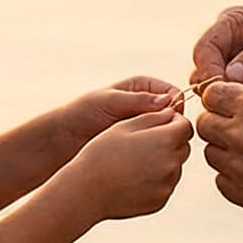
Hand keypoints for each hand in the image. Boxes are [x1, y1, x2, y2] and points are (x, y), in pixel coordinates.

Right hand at [64, 108, 192, 221]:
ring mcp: (167, 184)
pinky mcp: (161, 200)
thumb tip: (172, 113)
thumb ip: (152, 117)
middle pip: (183, 147)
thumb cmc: (101, 155)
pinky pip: (166, 184)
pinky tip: (135, 178)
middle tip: (144, 144)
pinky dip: (157, 180)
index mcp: (164, 140)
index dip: (173, 122)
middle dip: (170, 142)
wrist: (87, 191)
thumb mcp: (123, 126)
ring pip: (176, 167)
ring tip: (136, 163)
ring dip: (164, 161)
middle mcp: (171, 163)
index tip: (158, 125)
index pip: (185, 126)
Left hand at [66, 75, 180, 142]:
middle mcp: (147, 104)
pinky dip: (156, 149)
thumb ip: (137, 100)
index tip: (172, 119)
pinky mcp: (141, 142)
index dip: (176, 105)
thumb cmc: (83, 113)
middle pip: (174, 113)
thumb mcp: (109, 101)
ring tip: (153, 146)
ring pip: (167, 131)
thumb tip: (167, 101)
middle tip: (163, 136)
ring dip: (164, 138)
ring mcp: (145, 124)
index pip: (172, 93)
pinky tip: (149, 155)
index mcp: (143, 86)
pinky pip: (157, 145)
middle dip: (172, 124)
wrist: (65, 137)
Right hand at [190, 7, 242, 98]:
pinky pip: (227, 102)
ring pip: (211, 90)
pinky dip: (237, 109)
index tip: (219, 90)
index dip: (208, 70)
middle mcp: (227, 44)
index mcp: (233, 23)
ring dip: (226, 101)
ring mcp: (232, 67)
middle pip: (202, 70)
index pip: (205, 47)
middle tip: (234, 105)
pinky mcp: (240, 88)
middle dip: (215, 89)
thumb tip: (230, 75)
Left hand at [193, 81, 242, 223]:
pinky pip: (222, 179)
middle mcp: (242, 138)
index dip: (220, 97)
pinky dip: (233, 174)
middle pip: (204, 124)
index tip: (230, 103)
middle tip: (238, 126)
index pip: (212, 94)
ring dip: (225, 149)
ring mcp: (240, 170)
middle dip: (218, 121)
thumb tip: (234, 92)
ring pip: (211, 153)